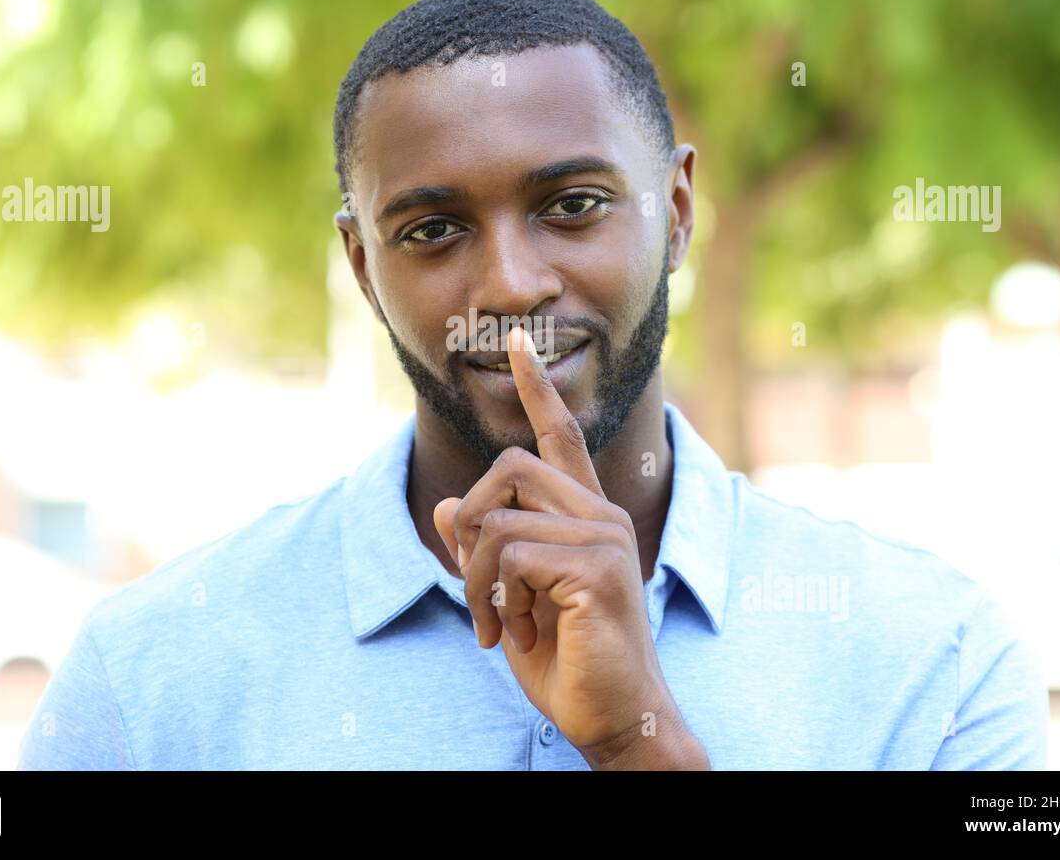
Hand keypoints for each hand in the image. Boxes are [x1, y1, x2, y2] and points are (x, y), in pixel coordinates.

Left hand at [433, 326, 707, 769]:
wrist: (613, 716)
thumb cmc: (566, 660)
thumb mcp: (509, 599)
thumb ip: (484, 549)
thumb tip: (446, 505)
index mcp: (584, 516)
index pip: (561, 436)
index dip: (537, 389)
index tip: (518, 343)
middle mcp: (601, 514)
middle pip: (508, 467)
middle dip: (471, 527)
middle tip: (478, 591)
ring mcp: (605, 537)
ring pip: (498, 520)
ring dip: (479, 582)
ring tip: (500, 626)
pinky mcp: (598, 567)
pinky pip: (509, 556)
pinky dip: (495, 600)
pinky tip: (516, 633)